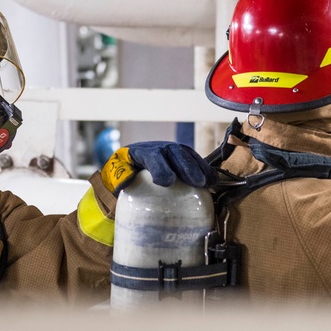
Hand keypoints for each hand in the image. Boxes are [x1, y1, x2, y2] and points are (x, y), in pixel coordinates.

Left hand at [100, 141, 216, 195]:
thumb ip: (120, 177)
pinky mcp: (182, 157)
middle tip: (197, 182)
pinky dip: (205, 170)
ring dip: (200, 168)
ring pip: (188, 155)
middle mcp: (159, 148)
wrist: (131, 163)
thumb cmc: (124, 172)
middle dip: (187, 167)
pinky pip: (195, 160)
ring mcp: (172, 151)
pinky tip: (213, 182)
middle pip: (175, 153)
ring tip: (209, 182)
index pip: (152, 156)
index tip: (167, 182)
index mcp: (141, 152)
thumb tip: (125, 182)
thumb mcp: (117, 174)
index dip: (161, 167)